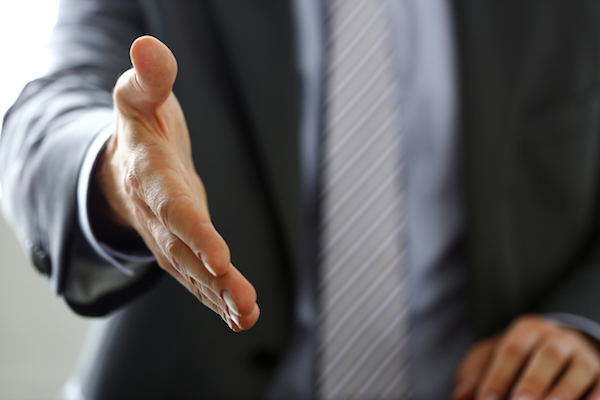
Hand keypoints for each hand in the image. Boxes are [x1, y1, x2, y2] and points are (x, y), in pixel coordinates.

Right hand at [97, 35, 258, 330]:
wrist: (125, 166)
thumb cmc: (139, 128)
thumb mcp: (138, 97)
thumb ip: (147, 78)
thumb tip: (149, 48)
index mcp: (151, 179)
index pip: (174, 208)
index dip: (195, 231)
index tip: (219, 255)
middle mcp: (159, 217)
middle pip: (186, 252)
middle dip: (214, 279)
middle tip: (243, 303)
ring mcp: (168, 239)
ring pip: (193, 274)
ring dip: (220, 297)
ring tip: (247, 317)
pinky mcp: (181, 249)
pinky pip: (197, 279)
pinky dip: (217, 298)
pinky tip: (242, 316)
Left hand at [453, 315, 599, 399]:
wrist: (558, 350)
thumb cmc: (514, 360)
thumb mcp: (489, 359)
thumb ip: (473, 376)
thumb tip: (460, 397)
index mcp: (526, 330)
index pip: (511, 351)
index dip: (498, 376)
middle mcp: (558, 339)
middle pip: (547, 357)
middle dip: (532, 383)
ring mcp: (583, 357)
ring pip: (578, 372)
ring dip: (563, 395)